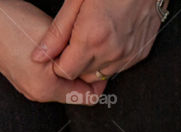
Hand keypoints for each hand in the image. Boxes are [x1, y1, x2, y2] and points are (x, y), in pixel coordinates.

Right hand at [0, 0, 102, 102]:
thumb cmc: (12, 23)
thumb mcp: (55, 41)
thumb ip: (77, 58)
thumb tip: (94, 66)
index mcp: (47, 89)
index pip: (90, 96)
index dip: (99, 79)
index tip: (100, 63)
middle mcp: (36, 93)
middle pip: (76, 92)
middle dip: (84, 75)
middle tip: (85, 54)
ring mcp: (27, 87)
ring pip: (63, 85)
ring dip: (70, 70)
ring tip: (67, 50)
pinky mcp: (22, 78)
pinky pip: (49, 78)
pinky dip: (56, 68)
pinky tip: (53, 51)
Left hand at [31, 0, 163, 81]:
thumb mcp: (75, 2)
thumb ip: (56, 33)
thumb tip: (39, 56)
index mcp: (92, 39)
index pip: (66, 72)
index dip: (57, 64)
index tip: (57, 53)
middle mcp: (112, 53)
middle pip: (83, 76)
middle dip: (74, 64)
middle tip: (72, 44)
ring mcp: (129, 56)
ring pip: (102, 75)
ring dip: (92, 63)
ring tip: (91, 40)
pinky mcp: (140, 54)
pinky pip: (118, 68)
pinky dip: (109, 60)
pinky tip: (108, 40)